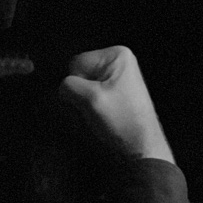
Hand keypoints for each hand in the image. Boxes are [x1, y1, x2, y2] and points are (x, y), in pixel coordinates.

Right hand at [59, 45, 175, 163]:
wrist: (141, 147)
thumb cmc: (121, 121)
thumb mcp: (90, 98)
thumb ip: (68, 86)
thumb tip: (61, 89)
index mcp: (117, 55)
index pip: (76, 63)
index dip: (77, 84)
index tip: (92, 100)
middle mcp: (119, 62)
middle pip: (80, 74)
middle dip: (80, 95)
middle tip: (94, 111)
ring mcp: (119, 78)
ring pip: (83, 88)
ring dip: (84, 104)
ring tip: (99, 117)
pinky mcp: (117, 94)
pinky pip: (92, 96)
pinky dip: (91, 108)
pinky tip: (102, 119)